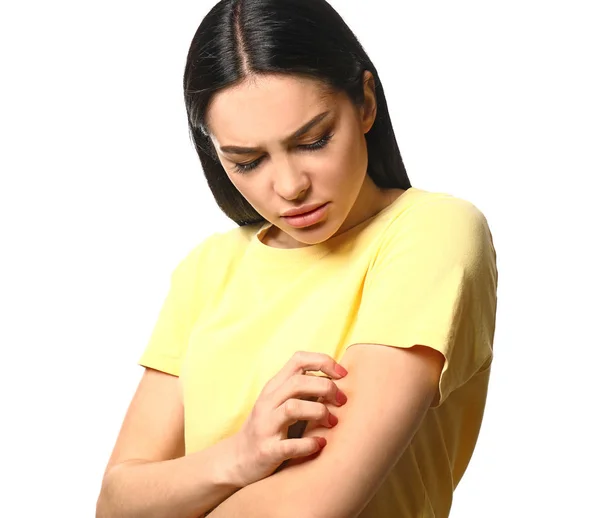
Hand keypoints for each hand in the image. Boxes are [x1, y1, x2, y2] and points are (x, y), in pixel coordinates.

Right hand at [230, 351, 347, 486]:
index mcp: (274, 386)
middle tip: (342, 401)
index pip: (298, 359)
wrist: (237, 460)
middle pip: (299, 382)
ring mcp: (266, 426)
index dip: (324, 362)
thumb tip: (339, 380)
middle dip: (326, 388)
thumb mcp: (281, 402)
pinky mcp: (267, 450)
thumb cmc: (270, 428)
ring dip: (319, 412)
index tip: (343, 375)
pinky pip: (290, 445)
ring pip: (293, 408)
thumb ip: (303, 390)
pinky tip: (321, 444)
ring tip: (332, 422)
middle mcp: (268, 402)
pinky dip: (310, 444)